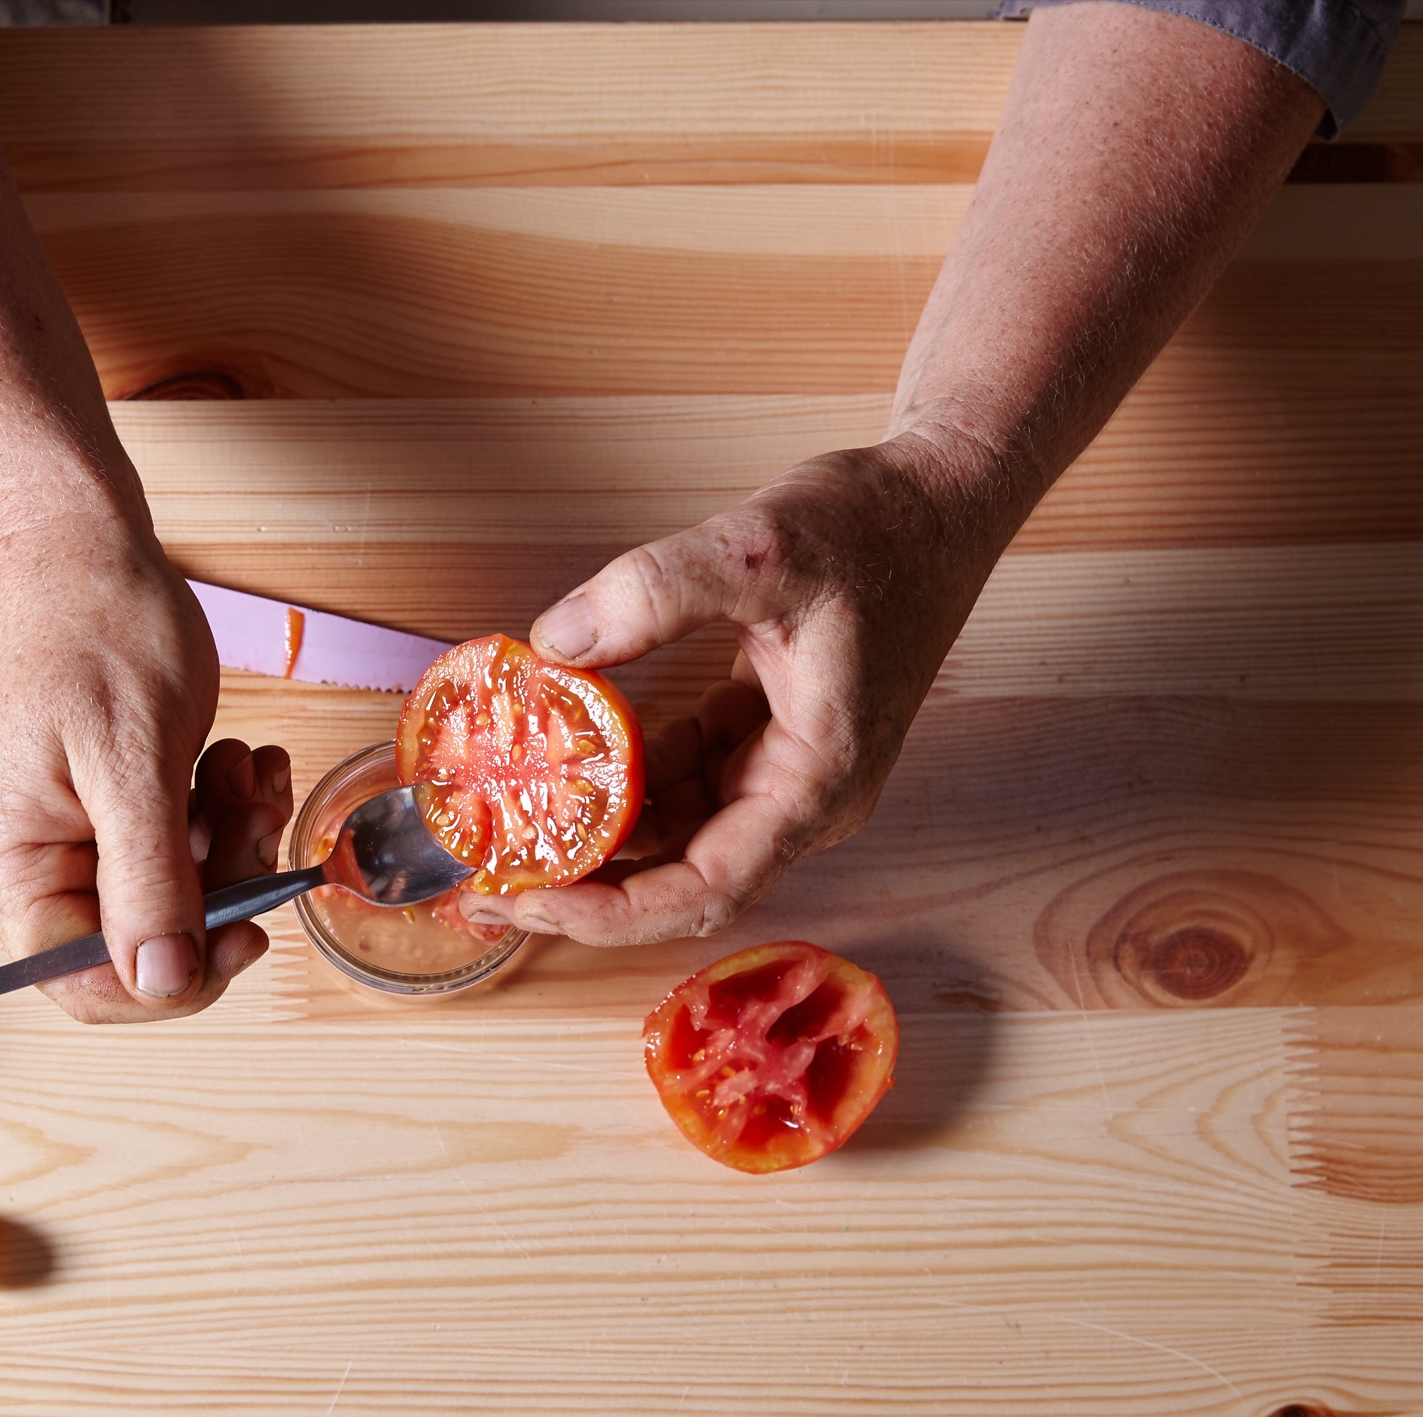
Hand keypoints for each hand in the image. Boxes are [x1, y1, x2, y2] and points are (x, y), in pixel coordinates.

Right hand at [0, 514, 293, 1021]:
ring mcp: (75, 836)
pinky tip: (240, 758)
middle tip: (257, 817)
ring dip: (233, 840)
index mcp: (11, 866)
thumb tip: (162, 982)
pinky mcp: (116, 807)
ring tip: (242, 767)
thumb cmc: (95, 633)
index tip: (248, 931)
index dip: (174, 979)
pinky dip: (226, 811)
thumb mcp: (133, 763)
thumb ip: (148, 881)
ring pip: (179, 893)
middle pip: (144, 940)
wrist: (87, 549)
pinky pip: (184, 846)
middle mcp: (32, 863)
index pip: (85, 981)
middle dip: (219, 887)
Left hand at [463, 433, 1015, 946]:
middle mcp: (802, 794)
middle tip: (482, 886)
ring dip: (593, 839)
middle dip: (583, 889)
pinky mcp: (761, 737)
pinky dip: (617, 780)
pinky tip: (552, 765)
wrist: (940, 499)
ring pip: (674, 834)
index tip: (533, 899)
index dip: (616, 910)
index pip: (710, 887)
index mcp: (819, 778)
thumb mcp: (760, 546)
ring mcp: (781, 769)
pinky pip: (678, 780)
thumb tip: (555, 643)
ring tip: (500, 836)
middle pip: (682, 879)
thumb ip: (656, 590)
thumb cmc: (879, 528)